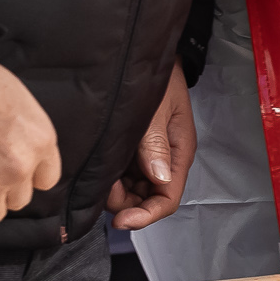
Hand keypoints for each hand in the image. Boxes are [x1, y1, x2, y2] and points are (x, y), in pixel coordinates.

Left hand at [108, 63, 195, 230]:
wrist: (150, 59)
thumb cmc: (161, 81)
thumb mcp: (158, 111)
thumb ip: (155, 144)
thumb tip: (159, 179)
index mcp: (178, 153)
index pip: (168, 199)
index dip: (146, 215)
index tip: (120, 220)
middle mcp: (165, 161)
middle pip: (149, 200)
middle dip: (126, 202)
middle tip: (104, 185)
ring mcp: (150, 157)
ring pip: (134, 191)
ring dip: (117, 190)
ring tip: (101, 169)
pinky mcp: (136, 152)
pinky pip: (125, 176)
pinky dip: (113, 177)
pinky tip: (102, 163)